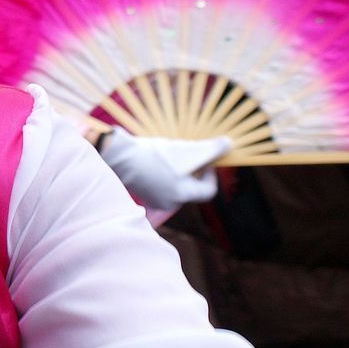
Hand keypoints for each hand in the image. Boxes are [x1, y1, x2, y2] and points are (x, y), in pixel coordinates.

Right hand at [99, 129, 228, 213]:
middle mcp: (168, 202)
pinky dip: (162, 172)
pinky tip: (155, 158)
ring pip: (174, 184)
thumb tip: (230, 144)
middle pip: (191, 187)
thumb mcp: (188, 151)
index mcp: (182, 196)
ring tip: (170, 153)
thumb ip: (212, 150)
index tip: (206, 159)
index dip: (212, 173)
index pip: (208, 191)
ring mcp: (152, 198)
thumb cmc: (155, 156)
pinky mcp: (140, 191)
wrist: (119, 156)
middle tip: (187, 153)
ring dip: (177, 170)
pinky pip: (159, 183)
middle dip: (192, 170)